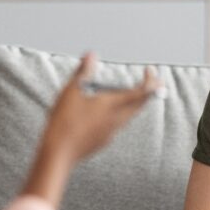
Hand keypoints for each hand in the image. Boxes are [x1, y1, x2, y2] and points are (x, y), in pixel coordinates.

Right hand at [21, 53, 160, 204]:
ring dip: (135, 103)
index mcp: (112, 105)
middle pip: (140, 105)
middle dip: (147, 91)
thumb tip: (91, 55)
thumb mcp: (71, 92)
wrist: (58, 154)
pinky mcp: (104, 141)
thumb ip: (83, 72)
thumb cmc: (64, 122)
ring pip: (130, 115)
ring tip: (130, 93)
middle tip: (149, 80)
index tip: (151, 71)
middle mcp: (116, 120)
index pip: (141, 92)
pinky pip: (119, 124)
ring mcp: (111, 132)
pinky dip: (121, 113)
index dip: (151, 81)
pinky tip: (109, 111)